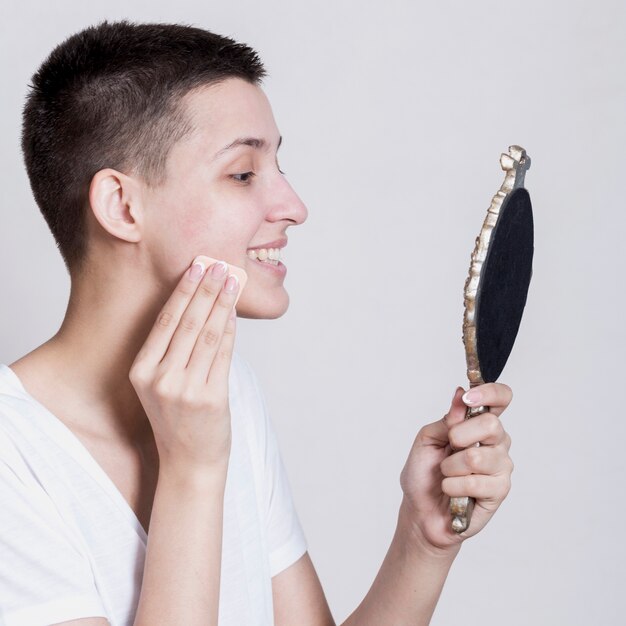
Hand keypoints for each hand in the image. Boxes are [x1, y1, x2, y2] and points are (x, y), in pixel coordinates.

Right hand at [128, 259, 238, 476]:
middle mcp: (159, 379)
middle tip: (219, 264)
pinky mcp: (210, 398)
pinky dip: (231, 329)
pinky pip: (223, 354)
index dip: (183, 291)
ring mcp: (185, 390)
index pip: (164, 321)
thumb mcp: (161, 384)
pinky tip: (235, 311)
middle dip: (205, 289)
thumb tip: (201, 304)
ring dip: (222, 303)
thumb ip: (173, 350)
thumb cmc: (177, 419)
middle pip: (187, 322)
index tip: (196, 266)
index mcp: (141, 372)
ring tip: (232, 281)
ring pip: (208, 334)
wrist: (189, 461)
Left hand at [399, 383, 513, 551]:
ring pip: (478, 456)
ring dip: (450, 467)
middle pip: (491, 424)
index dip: (489, 393)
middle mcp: (496, 442)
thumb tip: (460, 395)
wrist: (421, 510)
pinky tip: (452, 491)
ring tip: (447, 475)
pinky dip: (453, 486)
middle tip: (448, 448)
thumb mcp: (427, 440)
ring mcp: (501, 466)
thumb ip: (446, 420)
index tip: (468, 398)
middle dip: (459, 436)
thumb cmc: (424, 474)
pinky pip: (475, 481)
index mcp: (479, 424)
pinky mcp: (500, 490)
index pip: (500, 398)